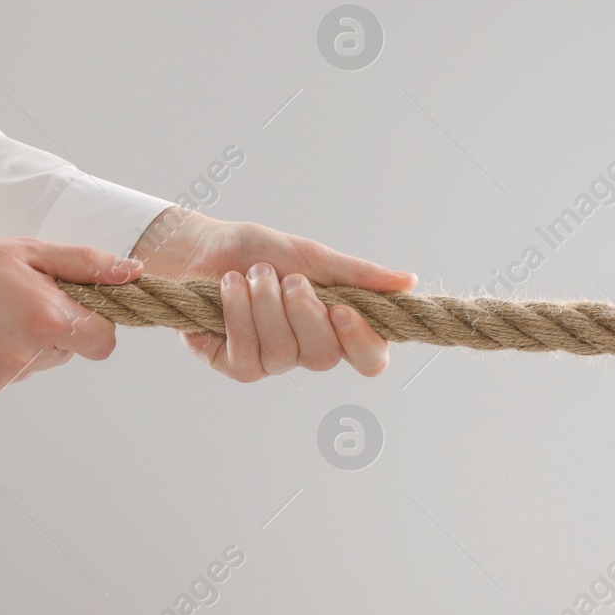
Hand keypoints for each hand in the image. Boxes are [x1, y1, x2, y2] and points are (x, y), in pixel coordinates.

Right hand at [0, 229, 140, 405]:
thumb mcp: (28, 252)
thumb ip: (87, 265)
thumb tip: (134, 273)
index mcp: (46, 318)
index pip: (104, 342)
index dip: (95, 325)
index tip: (74, 310)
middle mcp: (26, 356)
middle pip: (69, 354)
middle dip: (54, 331)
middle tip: (14, 303)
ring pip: (36, 367)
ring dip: (23, 347)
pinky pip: (4, 381)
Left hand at [131, 208, 416, 382]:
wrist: (205, 247)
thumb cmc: (262, 251)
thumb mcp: (313, 257)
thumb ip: (358, 274)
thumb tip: (409, 282)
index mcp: (338, 327)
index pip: (370, 359)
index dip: (362, 343)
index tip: (343, 308)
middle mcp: (310, 351)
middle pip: (325, 357)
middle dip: (303, 313)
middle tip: (288, 278)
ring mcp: (273, 363)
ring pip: (282, 354)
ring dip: (265, 305)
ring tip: (253, 274)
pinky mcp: (237, 366)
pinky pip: (246, 356)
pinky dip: (238, 315)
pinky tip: (229, 288)